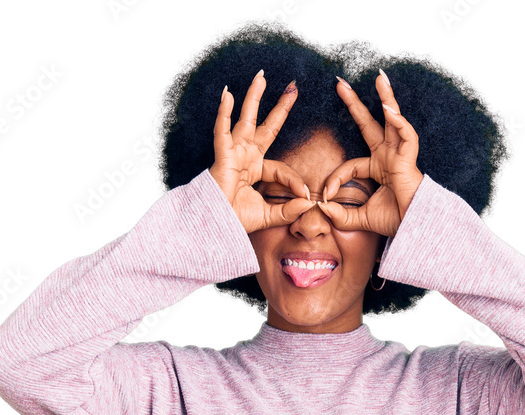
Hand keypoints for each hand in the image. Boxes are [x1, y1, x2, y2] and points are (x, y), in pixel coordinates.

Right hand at [209, 71, 315, 234]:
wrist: (216, 226)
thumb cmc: (236, 220)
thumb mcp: (269, 216)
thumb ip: (288, 211)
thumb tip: (308, 203)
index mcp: (256, 170)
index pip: (282, 169)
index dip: (295, 182)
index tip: (306, 195)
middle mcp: (246, 157)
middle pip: (266, 127)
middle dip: (279, 107)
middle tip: (292, 87)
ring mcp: (234, 153)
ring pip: (245, 120)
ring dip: (253, 97)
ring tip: (261, 77)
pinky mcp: (222, 155)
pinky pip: (223, 131)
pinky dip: (224, 113)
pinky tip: (228, 94)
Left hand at [317, 71, 423, 237]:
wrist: (414, 228)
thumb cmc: (395, 221)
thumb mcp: (361, 219)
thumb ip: (341, 216)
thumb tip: (322, 208)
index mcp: (377, 168)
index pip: (350, 165)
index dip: (335, 179)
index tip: (325, 195)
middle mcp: (388, 156)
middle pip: (370, 124)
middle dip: (355, 104)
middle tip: (340, 84)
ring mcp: (399, 155)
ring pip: (393, 119)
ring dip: (387, 98)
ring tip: (379, 77)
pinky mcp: (409, 159)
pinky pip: (406, 135)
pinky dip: (399, 123)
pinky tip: (389, 111)